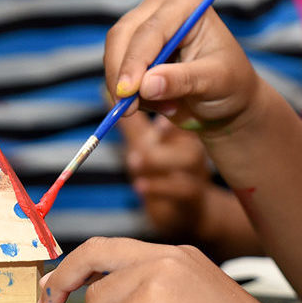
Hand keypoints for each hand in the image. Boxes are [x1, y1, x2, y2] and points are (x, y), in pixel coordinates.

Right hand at [105, 0, 263, 129]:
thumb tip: (146, 85)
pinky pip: (116, 70)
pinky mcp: (133, 49)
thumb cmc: (230, 84)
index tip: (128, 92)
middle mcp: (160, 8)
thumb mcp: (215, 82)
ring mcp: (143, 26)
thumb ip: (182, 80)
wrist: (226, 99)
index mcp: (186, 4)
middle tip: (126, 109)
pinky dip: (130, 94)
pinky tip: (160, 106)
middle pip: (122, 35)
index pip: (151, 30)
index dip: (135, 61)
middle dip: (121, 74)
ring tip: (166, 108)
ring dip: (129, 88)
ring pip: (114, 53)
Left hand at [116, 112, 211, 239]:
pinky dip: (159, 187)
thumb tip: (104, 91)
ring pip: (190, 158)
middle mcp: (194, 147)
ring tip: (134, 163)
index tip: (148, 103)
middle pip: (190, 127)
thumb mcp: (144, 143)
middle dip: (165, 131)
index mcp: (183, 131)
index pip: (184, 110)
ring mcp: (198, 172)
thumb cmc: (161, 173)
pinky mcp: (193, 196)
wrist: (183, 211)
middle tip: (140, 135)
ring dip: (158, 160)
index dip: (168, 104)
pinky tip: (139, 187)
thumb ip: (128, 121)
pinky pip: (184, 188)